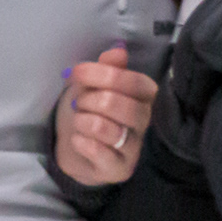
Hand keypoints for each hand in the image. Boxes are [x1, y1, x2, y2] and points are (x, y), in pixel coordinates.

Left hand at [54, 44, 158, 186]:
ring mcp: (134, 147)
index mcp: (144, 96)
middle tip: (79, 103)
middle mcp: (145, 121)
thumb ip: (107, 67)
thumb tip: (118, 50)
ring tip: (79, 121)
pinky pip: (99, 153)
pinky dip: (81, 142)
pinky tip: (78, 139)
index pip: (133, 82)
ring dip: (84, 122)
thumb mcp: (93, 85)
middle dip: (90, 101)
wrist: (76, 150)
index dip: (102, 74)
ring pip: (110, 129)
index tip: (76, 72)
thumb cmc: (89, 111)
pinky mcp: (121, 169)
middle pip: (122, 105)